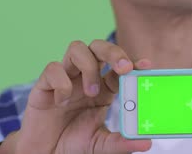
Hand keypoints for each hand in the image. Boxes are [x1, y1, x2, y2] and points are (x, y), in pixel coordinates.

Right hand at [0, 40, 151, 153]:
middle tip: (124, 68)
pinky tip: (62, 102)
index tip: (146, 65)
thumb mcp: (101, 145)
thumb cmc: (74, 144)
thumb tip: (146, 142)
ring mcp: (65, 78)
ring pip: (77, 48)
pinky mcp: (44, 85)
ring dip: (88, 67)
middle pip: (99, 48)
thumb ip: (121, 143)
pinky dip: (61, 83)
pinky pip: (53, 69)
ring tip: (91, 92)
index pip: (119, 67)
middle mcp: (85, 77)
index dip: (132, 62)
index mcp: (103, 88)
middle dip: (113, 52)